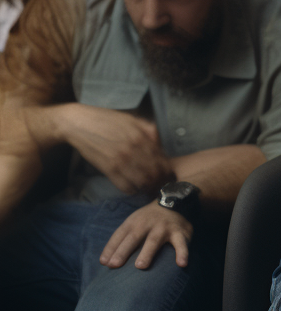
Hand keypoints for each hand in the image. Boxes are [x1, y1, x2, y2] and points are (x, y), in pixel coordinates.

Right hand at [60, 105, 174, 193]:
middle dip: (160, 182)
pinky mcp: (108, 169)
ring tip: (149, 189)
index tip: (169, 176)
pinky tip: (133, 187)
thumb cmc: (108, 120)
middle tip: (161, 186)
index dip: (168, 172)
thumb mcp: (133, 120)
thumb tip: (161, 145)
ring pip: (143, 182)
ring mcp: (121, 161)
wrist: (80, 124)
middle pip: (155, 174)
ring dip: (148, 188)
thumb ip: (150, 131)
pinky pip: (125, 186)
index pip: (162, 161)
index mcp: (143, 137)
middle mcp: (134, 150)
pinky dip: (132, 190)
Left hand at [99, 200, 192, 268]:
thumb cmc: (148, 219)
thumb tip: (104, 262)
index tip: (105, 262)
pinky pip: (181, 244)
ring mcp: (164, 228)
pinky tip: (182, 264)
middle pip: (134, 237)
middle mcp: (148, 224)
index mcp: (134, 222)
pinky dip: (182, 253)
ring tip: (140, 266)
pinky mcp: (180, 233)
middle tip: (115, 264)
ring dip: (147, 252)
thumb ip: (120, 241)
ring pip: (154, 240)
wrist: (175, 201)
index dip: (111, 248)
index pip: (120, 235)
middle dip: (124, 250)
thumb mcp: (133, 223)